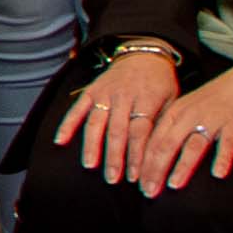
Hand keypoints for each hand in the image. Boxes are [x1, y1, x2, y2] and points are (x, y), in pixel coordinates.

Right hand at [57, 48, 180, 178]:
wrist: (143, 53)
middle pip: (117, 131)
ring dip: (92, 145)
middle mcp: (123, 96)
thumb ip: (163, 124)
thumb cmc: (160, 82)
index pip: (140, 132)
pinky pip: (77, 108)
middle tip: (113, 178)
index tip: (136, 176)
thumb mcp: (172, 100)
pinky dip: (67, 124)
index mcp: (147, 99)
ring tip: (91, 165)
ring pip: (96, 122)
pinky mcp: (91, 90)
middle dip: (114, 157)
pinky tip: (60, 141)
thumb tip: (159, 154)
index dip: (137, 155)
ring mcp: (105, 93)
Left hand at [131, 54, 232, 195]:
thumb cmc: (213, 101)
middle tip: (149, 191)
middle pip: (167, 145)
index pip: (153, 141)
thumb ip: (171, 130)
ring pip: (193, 145)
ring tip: (174, 184)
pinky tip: (218, 174)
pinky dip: (222, 158)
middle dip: (155, 169)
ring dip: (182, 166)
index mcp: (174, 113)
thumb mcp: (186, 111)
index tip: (139, 184)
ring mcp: (212, 119)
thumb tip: (153, 158)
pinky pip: (227, 143)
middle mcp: (189, 115)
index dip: (144, 164)